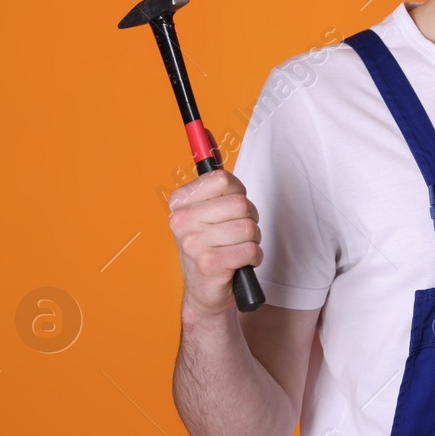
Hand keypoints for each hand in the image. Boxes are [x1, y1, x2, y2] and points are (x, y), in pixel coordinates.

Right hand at [167, 168, 261, 316]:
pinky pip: (251, 250)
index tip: (231, 207)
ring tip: (237, 248)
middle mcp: (181, 220)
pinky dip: (254, 257)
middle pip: (241, 204)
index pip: (223, 179)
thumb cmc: (212, 246)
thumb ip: (215, 186)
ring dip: (252, 240)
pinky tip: (240, 262)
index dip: (238, 193)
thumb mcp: (208, 213)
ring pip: (249, 228)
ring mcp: (193, 243)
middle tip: (237, 233)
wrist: (204, 291)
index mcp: (180, 202)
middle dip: (250, 219)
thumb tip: (207, 144)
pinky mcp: (209, 263)